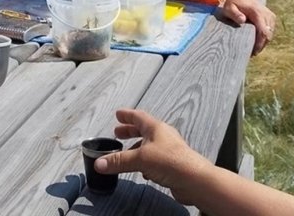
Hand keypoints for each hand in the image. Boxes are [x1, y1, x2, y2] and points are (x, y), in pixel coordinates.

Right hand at [95, 108, 209, 204]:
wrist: (195, 180)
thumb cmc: (171, 161)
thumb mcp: (140, 159)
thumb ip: (119, 161)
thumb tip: (99, 163)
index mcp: (155, 127)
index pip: (138, 116)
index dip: (126, 115)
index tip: (117, 114)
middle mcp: (162, 136)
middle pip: (143, 130)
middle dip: (129, 131)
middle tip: (117, 133)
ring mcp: (169, 150)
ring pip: (149, 146)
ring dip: (137, 148)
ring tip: (126, 154)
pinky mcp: (173, 165)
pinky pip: (155, 160)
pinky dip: (146, 162)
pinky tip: (142, 171)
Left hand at [220, 0, 275, 55]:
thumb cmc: (234, 1)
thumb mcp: (229, 6)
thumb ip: (234, 14)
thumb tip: (242, 20)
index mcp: (258, 13)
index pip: (263, 32)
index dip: (260, 44)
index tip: (253, 52)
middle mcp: (267, 15)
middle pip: (268, 35)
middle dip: (261, 45)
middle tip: (252, 53)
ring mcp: (271, 16)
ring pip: (270, 34)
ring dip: (263, 42)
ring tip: (253, 48)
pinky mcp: (271, 17)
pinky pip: (270, 30)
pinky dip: (265, 36)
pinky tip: (257, 40)